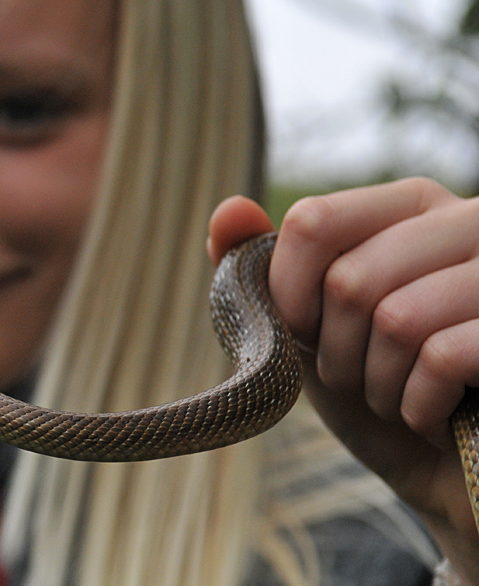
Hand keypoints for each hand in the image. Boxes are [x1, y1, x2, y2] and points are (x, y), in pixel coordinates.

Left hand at [209, 178, 478, 581]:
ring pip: (397, 319)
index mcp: (411, 206)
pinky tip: (431, 416)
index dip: (287, 291)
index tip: (298, 331)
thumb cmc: (379, 386)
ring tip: (398, 396)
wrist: (448, 475)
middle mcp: (469, 219)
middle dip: (335, 352)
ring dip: (377, 383)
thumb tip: (227, 210)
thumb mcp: (308, 325)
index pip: (314, 221)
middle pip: (350, 279)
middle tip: (360, 377)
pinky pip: (444, 357)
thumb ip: (263, 267)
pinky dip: (418, 405)